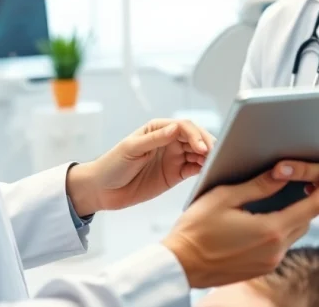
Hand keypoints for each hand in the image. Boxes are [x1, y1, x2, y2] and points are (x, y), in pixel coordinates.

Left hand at [66, 119, 214, 215]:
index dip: (195, 135)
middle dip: (207, 144)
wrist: (102, 190)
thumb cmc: (112, 164)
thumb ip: (154, 139)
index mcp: (158, 129)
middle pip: (195, 139)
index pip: (183, 127)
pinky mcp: (175, 174)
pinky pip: (194, 170)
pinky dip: (203, 170)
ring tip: (216, 164)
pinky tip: (208, 172)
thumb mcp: (131, 149)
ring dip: (208, 157)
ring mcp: (173, 158)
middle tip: (216, 155)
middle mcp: (169, 141)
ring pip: (198, 154)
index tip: (201, 147)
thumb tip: (175, 128)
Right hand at [163, 163, 318, 288]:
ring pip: (294, 231)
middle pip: (306, 219)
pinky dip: (282, 226)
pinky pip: (281, 244)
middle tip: (316, 175)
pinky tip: (271, 214)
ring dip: (296, 212)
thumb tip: (284, 171)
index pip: (312, 206)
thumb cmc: (196, 228)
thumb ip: (259, 185)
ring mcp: (268, 262)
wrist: (179, 264)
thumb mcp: (226, 197)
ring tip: (293, 192)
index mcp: (271, 230)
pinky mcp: (260, 268)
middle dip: (313, 197)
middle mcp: (275, 250)